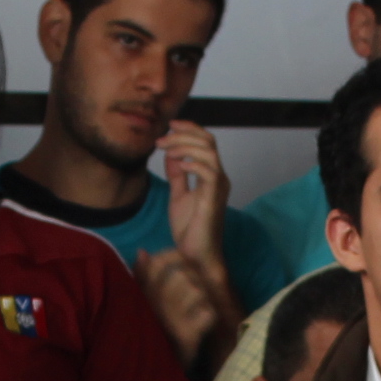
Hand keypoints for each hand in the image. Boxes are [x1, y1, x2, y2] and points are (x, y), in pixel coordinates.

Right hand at [136, 248, 229, 364]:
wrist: (154, 370)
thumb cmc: (151, 331)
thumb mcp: (142, 303)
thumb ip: (141, 276)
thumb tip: (143, 252)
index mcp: (143, 295)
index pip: (159, 263)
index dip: (174, 257)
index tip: (182, 261)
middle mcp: (155, 306)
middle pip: (182, 275)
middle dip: (194, 278)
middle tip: (196, 289)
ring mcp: (172, 322)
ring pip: (196, 291)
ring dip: (203, 297)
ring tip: (200, 306)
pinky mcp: (187, 338)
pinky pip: (207, 313)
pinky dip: (209, 315)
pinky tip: (203, 321)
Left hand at [159, 120, 233, 262]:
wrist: (195, 254)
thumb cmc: (190, 229)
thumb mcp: (178, 195)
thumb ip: (177, 175)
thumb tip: (171, 155)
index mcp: (211, 175)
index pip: (205, 141)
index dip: (189, 128)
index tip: (170, 125)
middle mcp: (218, 177)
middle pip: (208, 140)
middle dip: (184, 134)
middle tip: (162, 139)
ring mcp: (218, 186)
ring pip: (208, 152)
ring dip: (184, 146)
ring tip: (166, 150)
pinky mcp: (213, 198)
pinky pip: (208, 171)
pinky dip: (192, 163)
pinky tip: (178, 166)